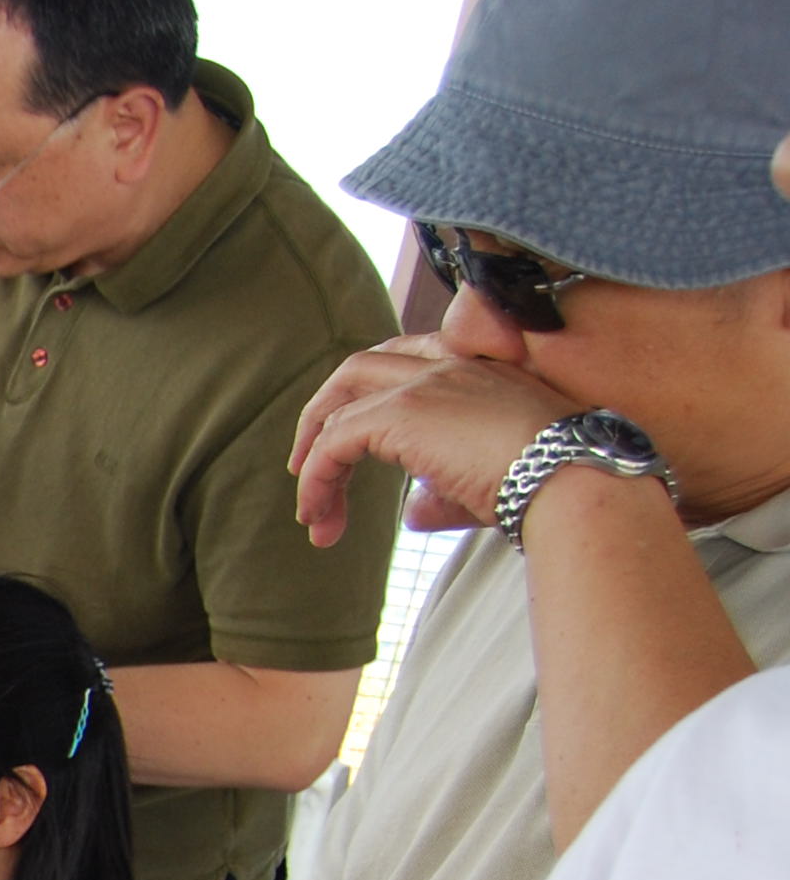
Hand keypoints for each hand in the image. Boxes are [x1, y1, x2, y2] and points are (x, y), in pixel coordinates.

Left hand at [290, 335, 581, 545]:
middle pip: (358, 369)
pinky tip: (318, 517)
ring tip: (311, 513)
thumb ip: (444, 491)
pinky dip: (316, 480)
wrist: (573, 477)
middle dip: (323, 415)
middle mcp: (448, 363)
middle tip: (305, 467)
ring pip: (338, 407)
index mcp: (476, 366)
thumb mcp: (490, 481)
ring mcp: (424, 382)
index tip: (348, 445)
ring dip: (314, 461)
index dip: (366, 398)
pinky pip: (333, 443)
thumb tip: (414, 515)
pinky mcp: (402, 413)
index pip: (403, 362)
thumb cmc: (547, 485)